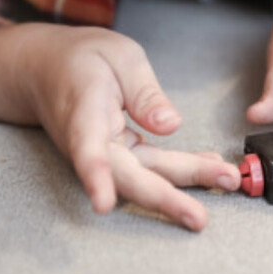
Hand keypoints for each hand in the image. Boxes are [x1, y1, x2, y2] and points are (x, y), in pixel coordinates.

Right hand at [10, 24, 239, 230]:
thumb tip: (170, 125)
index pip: (87, 149)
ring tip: (226, 180)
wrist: (46, 68)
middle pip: (127, 176)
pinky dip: (183, 167)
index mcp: (84, 112)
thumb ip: (145, 93)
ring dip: (186, 182)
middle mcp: (90, 142)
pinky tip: (211, 166)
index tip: (103, 203)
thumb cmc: (81, 57)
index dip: (96, 177)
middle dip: (165, 198)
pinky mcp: (118, 154)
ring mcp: (104, 152)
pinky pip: (150, 166)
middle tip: (199, 216)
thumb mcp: (120, 57)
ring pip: (145, 175)